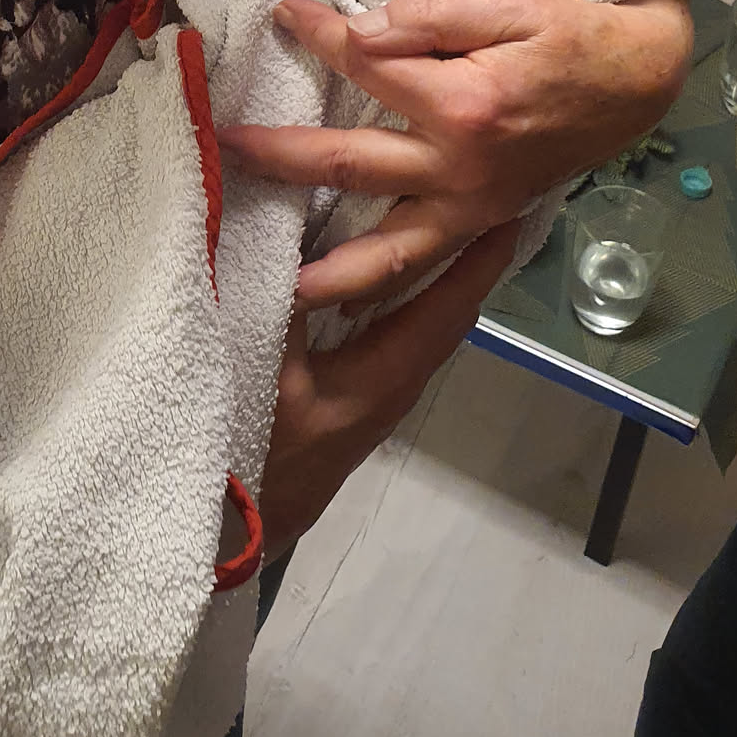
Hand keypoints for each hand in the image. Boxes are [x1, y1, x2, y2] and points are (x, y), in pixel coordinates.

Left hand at [218, 0, 689, 311]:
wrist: (634, 81)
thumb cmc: (567, 34)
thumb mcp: (507, 2)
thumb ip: (430, 16)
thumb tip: (356, 32)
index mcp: (462, 105)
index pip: (364, 66)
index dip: (318, 35)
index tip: (280, 14)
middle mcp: (459, 168)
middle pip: (349, 164)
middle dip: (279, 156)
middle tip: (222, 149)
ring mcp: (470, 206)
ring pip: (386, 248)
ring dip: (327, 267)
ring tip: (272, 283)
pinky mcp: (482, 222)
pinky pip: (424, 264)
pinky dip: (382, 287)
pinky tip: (340, 299)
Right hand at [258, 220, 519, 559]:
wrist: (230, 536)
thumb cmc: (249, 448)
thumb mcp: (259, 366)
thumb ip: (279, 298)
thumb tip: (288, 226)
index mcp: (383, 377)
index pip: (446, 308)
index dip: (478, 258)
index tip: (506, 207)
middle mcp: (391, 389)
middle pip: (443, 318)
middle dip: (464, 261)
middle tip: (477, 200)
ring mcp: (373, 402)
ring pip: (419, 331)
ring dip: (431, 280)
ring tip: (435, 225)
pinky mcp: (350, 407)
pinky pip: (391, 341)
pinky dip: (398, 302)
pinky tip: (376, 278)